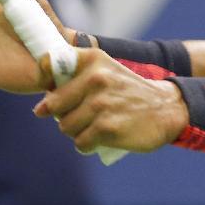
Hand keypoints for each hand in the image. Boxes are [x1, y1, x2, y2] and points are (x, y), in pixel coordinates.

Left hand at [34, 49, 188, 152]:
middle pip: (54, 105)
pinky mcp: (107, 128)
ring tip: (96, 125)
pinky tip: (101, 137)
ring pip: (66, 127)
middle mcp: (96, 77)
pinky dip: (88, 144)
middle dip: (63, 114)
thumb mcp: (105, 71)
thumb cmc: (127, 92)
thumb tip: (39, 108)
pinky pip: (80, 143)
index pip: (49, 65)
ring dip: (77, 131)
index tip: (51, 90)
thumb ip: (73, 78)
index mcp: (93, 59)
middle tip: (83, 114)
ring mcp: (101, 103)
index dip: (45, 80)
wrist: (165, 108)